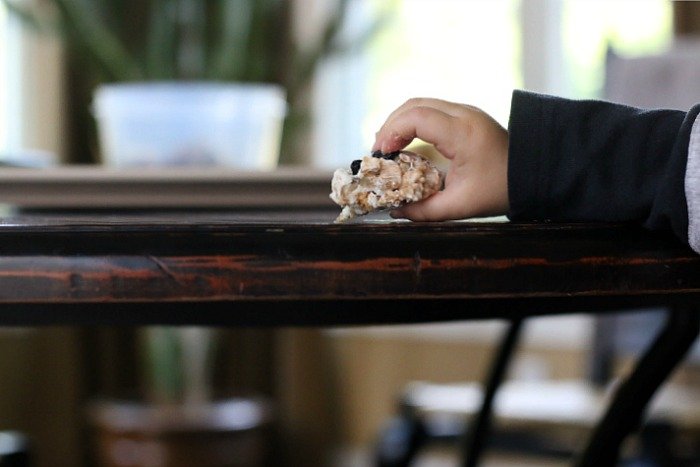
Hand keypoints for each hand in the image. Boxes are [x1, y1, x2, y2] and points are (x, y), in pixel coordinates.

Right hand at [372, 98, 508, 220]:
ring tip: (388, 147)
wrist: (534, 176)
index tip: (380, 154)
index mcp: (463, 132)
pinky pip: (431, 111)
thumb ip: (424, 211)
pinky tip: (405, 143)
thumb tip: (395, 210)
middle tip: (379, 152)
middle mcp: (464, 114)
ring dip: (400, 123)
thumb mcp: (460, 206)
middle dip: (390, 126)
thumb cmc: (501, 190)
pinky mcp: (466, 117)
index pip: (416, 117)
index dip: (391, 132)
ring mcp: (466, 112)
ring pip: (420, 104)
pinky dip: (413, 124)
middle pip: (413, 105)